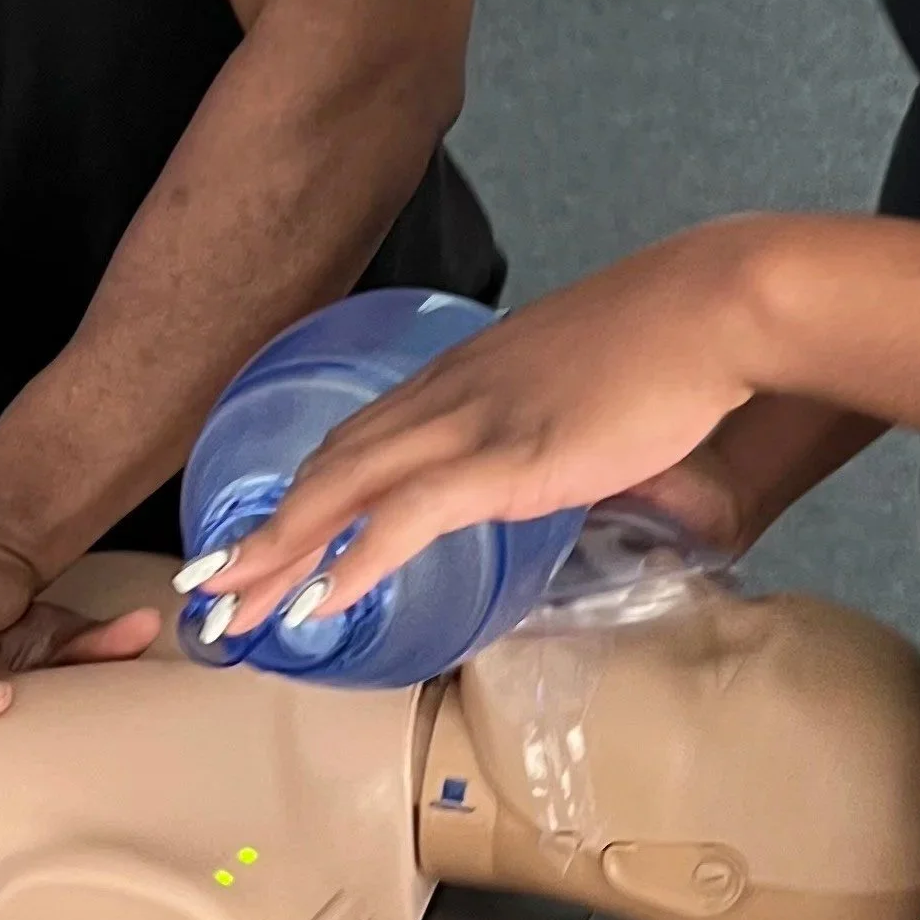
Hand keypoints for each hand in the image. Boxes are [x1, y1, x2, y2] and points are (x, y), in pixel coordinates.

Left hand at [193, 226, 762, 634]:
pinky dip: (354, 561)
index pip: (349, 448)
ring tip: (231, 612)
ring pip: (341, 494)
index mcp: (449, 385)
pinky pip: (407, 516)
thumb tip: (531, 465)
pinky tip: (317, 602)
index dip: (296, 499)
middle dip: (259, 539)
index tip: (257, 544)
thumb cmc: (658, 347)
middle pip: (323, 474)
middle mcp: (438, 400)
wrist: (711, 307)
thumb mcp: (567, 391)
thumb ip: (530, 431)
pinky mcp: (504, 458)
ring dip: (279, 558)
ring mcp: (467, 426)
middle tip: (207, 591)